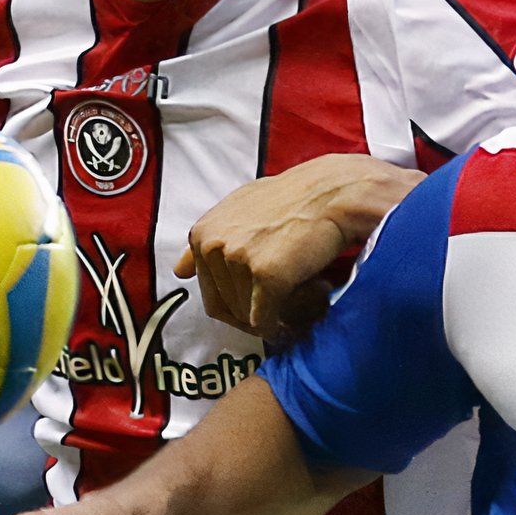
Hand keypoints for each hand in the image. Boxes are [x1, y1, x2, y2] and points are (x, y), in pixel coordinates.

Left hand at [174, 154, 422, 337]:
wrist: (335, 193)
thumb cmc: (294, 199)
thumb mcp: (241, 208)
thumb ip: (210, 238)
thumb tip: (180, 270)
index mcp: (202, 233)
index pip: (210, 292)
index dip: (241, 301)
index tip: (265, 298)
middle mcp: (212, 246)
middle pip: (227, 309)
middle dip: (259, 310)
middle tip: (292, 295)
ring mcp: (237, 261)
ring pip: (248, 317)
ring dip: (279, 312)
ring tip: (307, 284)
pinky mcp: (266, 276)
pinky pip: (268, 321)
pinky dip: (291, 319)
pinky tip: (313, 292)